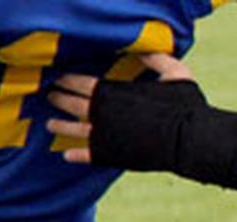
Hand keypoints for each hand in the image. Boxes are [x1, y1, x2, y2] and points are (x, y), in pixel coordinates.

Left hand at [46, 53, 193, 162]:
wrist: (186, 141)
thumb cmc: (183, 105)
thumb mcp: (174, 73)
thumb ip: (156, 60)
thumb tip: (142, 51)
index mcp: (112, 92)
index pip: (81, 83)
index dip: (68, 80)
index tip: (59, 78)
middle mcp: (101, 113)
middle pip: (72, 104)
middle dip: (59, 98)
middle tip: (51, 96)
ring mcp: (102, 136)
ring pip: (73, 129)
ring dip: (60, 126)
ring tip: (49, 124)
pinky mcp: (108, 155)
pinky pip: (86, 155)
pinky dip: (75, 155)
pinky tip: (66, 155)